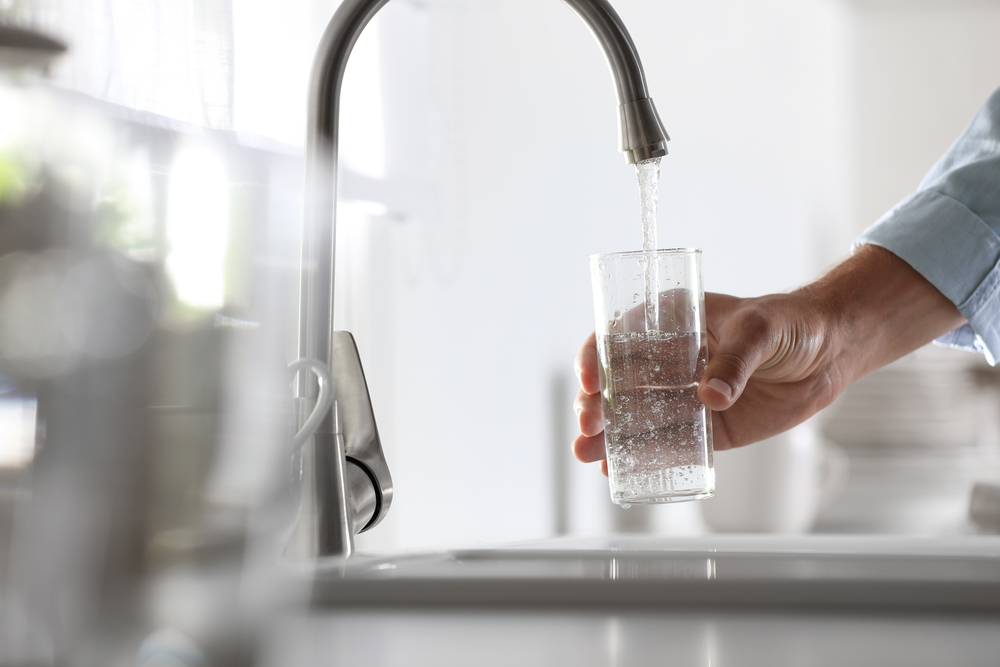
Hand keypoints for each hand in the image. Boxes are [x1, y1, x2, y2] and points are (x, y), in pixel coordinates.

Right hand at [573, 245, 965, 470]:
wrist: (831, 352)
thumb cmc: (792, 323)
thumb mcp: (760, 329)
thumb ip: (735, 360)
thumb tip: (709, 397)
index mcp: (672, 321)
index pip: (619, 335)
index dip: (596, 356)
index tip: (587, 380)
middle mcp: (669, 358)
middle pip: (619, 382)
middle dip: (596, 404)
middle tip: (588, 425)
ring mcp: (685, 394)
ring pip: (637, 417)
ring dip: (609, 436)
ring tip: (587, 454)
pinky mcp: (707, 427)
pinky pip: (670, 443)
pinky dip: (644, 457)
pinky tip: (619, 470)